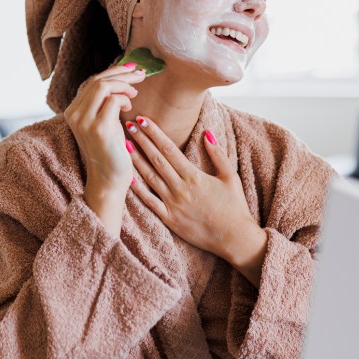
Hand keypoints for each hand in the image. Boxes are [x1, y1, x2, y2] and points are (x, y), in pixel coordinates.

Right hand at [64, 63, 146, 232]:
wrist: (108, 180)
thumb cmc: (110, 151)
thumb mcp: (104, 122)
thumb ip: (104, 103)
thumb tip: (119, 79)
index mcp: (73, 111)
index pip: (92, 81)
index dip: (113, 71)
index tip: (131, 69)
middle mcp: (74, 114)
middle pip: (97, 80)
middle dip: (122, 73)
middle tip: (140, 74)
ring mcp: (84, 121)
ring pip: (103, 85)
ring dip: (124, 84)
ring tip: (135, 93)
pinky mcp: (98, 128)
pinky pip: (113, 99)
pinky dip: (124, 99)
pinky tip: (129, 109)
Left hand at [126, 116, 266, 284]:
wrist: (234, 238)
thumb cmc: (234, 207)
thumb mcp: (230, 177)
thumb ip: (218, 154)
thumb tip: (207, 133)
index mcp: (194, 176)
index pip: (169, 149)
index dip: (154, 133)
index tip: (143, 120)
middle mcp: (180, 188)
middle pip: (156, 159)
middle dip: (141, 141)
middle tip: (128, 126)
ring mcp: (172, 204)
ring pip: (149, 178)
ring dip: (135, 160)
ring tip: (123, 145)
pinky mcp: (168, 219)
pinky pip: (149, 202)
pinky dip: (137, 189)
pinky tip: (126, 177)